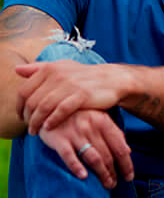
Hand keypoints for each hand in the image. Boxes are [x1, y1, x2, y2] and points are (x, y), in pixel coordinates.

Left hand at [16, 60, 130, 133]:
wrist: (113, 79)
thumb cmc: (85, 76)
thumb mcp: (62, 67)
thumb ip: (39, 68)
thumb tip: (17, 70)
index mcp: (49, 69)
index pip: (24, 90)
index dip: (19, 106)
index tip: (21, 116)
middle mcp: (57, 75)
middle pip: (32, 101)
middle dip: (27, 117)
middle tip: (29, 127)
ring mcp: (70, 85)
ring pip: (44, 107)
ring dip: (37, 122)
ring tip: (36, 131)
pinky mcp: (81, 95)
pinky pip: (61, 110)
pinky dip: (52, 120)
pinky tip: (49, 127)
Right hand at [38, 109, 132, 188]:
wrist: (50, 106)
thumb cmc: (78, 115)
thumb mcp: (98, 118)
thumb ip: (113, 132)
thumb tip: (128, 151)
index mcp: (103, 121)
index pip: (120, 147)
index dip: (127, 164)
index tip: (129, 176)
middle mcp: (91, 127)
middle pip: (108, 155)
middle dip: (113, 172)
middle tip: (115, 184)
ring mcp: (75, 133)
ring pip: (93, 158)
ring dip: (102, 174)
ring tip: (106, 184)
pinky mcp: (59, 139)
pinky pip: (69, 155)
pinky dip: (77, 167)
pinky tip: (84, 176)